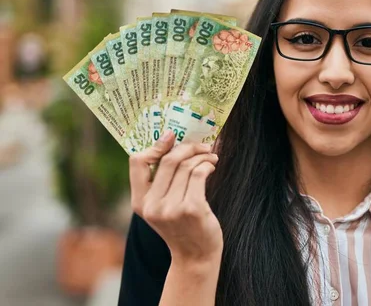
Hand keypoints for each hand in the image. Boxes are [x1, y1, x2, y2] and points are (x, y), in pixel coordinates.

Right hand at [129, 131, 222, 266]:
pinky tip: (212, 165)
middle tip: (202, 146)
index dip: (155, 145)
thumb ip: (160, 182)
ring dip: (202, 156)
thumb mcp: (162, 206)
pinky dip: (207, 164)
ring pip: (186, 166)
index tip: (171, 136)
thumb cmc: (182, 226)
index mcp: (139, 202)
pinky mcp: (191, 209)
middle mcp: (152, 205)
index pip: (137, 162)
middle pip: (168, 160)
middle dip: (188, 147)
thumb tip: (173, 141)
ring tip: (210, 156)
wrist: (195, 256)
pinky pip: (198, 174)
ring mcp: (171, 208)